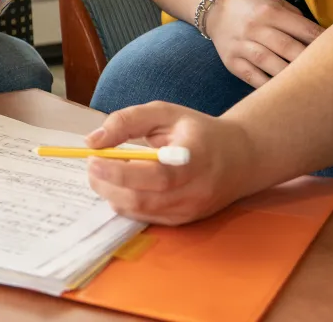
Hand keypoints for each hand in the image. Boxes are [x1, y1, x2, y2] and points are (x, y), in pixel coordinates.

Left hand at [83, 102, 261, 225]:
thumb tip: (93, 140)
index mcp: (195, 158)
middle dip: (108, 184)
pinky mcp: (184, 221)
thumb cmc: (197, 131)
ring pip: (141, 211)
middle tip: (91, 166)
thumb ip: (127, 121)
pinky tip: (121, 185)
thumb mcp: (164, 113)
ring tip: (103, 173)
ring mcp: (191, 210)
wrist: (241, 158)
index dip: (121, 171)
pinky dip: (126, 203)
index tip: (92, 158)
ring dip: (113, 194)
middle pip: (144, 199)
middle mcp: (196, 191)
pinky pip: (147, 217)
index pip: (156, 175)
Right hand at [205, 0, 321, 87]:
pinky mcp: (232, 62)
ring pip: (269, 63)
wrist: (217, 11)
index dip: (323, 42)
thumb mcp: (275, 4)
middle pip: (287, 47)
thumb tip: (324, 41)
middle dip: (310, 61)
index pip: (303, 29)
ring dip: (291, 75)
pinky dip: (269, 86)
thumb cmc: (255, 9)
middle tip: (329, 74)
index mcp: (269, 11)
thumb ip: (297, 20)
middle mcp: (254, 28)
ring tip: (310, 86)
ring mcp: (241, 46)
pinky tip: (284, 92)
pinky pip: (253, 77)